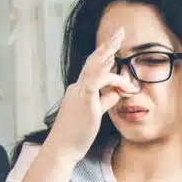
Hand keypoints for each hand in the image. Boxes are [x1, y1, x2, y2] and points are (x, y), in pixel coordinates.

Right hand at [47, 26, 137, 163]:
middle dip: (107, 46)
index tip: (114, 48)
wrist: (62, 148)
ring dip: (109, 52)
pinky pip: (97, 81)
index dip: (104, 57)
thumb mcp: (95, 115)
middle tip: (119, 32)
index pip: (93, 70)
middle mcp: (78, 88)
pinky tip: (114, 65)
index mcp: (79, 91)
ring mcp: (80, 93)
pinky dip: (107, 73)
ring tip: (119, 39)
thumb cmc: (76, 135)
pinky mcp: (85, 101)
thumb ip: (105, 101)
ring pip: (96, 67)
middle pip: (93, 61)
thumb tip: (117, 92)